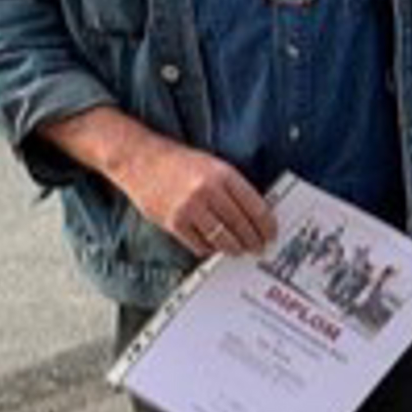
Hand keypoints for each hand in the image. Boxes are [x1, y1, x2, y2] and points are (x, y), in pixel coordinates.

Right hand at [125, 141, 273, 256]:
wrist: (140, 160)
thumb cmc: (180, 162)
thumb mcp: (214, 165)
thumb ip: (233, 187)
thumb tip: (254, 214)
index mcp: (223, 175)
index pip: (255, 206)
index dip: (267, 225)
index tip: (271, 234)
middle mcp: (208, 191)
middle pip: (240, 224)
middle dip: (253, 240)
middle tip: (259, 248)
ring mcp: (189, 208)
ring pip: (221, 237)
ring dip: (234, 248)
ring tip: (240, 250)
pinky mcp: (172, 222)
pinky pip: (198, 243)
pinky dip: (209, 248)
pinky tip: (214, 248)